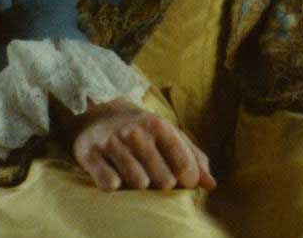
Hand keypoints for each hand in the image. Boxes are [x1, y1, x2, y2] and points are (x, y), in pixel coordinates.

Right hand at [56, 97, 216, 191]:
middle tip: (158, 180)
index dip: (188, 179)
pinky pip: (108, 183)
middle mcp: (136, 132)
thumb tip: (211, 184)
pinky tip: (115, 178)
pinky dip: (114, 186)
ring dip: (140, 187)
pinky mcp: (90, 154)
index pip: (183, 162)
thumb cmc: (142, 131)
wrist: (98, 114)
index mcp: (159, 126)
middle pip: (163, 178)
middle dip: (164, 184)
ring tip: (138, 178)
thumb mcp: (169, 136)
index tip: (185, 183)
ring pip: (138, 182)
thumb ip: (193, 158)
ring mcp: (112, 142)